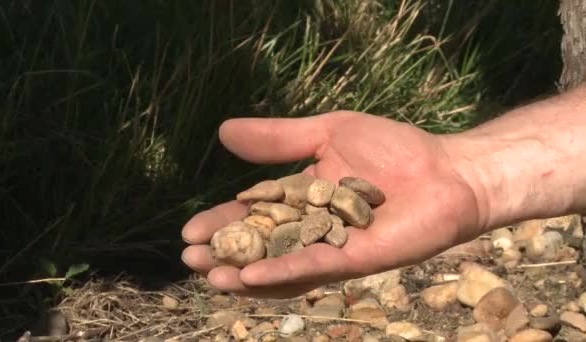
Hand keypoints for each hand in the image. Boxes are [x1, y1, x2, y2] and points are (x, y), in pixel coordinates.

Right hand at [181, 111, 484, 297]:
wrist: (445, 169)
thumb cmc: (392, 148)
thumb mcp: (325, 133)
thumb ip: (278, 139)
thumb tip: (223, 132)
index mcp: (301, 201)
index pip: (252, 215)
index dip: (220, 224)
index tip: (189, 232)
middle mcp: (312, 231)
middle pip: (260, 246)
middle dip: (224, 255)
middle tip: (189, 260)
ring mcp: (332, 249)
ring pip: (280, 266)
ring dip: (243, 273)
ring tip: (210, 275)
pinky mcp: (354, 260)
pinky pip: (313, 268)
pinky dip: (281, 271)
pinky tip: (250, 275)